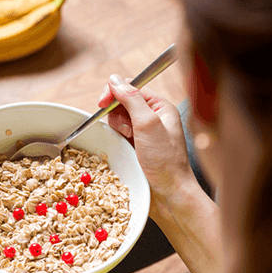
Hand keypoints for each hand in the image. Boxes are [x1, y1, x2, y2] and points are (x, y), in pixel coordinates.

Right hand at [99, 74, 196, 217]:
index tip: (102, 103)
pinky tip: (124, 148)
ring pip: (117, 119)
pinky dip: (115, 139)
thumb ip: (131, 98)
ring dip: (116, 128)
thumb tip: (114, 79)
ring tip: (128, 142)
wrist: (169, 193)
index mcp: (161, 107)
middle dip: (116, 114)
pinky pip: (117, 135)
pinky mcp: (134, 146)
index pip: (132, 87)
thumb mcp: (148, 124)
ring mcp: (143, 133)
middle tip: (125, 130)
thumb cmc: (165, 160)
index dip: (115, 92)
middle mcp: (152, 117)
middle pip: (122, 103)